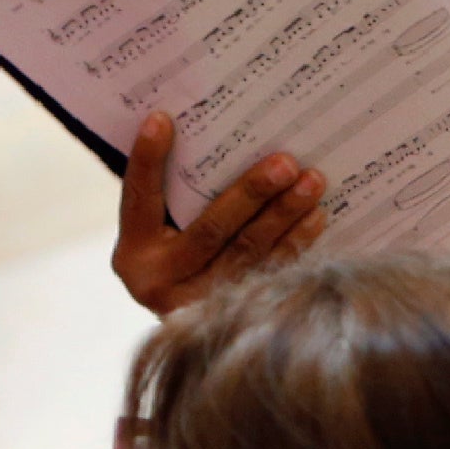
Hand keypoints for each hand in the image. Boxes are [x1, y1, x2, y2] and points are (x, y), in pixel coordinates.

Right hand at [111, 113, 323, 314]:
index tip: (162, 120)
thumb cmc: (176, 249)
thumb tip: (212, 129)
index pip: (138, 199)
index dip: (147, 161)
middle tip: (285, 163)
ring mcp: (197, 306)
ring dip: (283, 215)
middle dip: (250, 193)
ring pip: (246, 253)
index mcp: (134, 253)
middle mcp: (159, 283)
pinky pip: (270, 274)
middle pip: (209, 231)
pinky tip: (315, 216)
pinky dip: (295, 243)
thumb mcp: (161, 228)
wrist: (191, 328)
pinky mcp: (233, 316)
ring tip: (311, 182)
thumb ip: (175, 190)